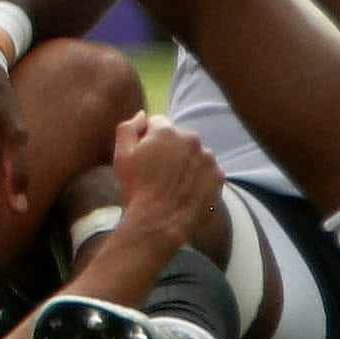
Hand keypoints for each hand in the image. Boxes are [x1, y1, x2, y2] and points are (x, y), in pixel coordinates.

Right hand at [107, 114, 224, 250]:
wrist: (159, 223)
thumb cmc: (137, 189)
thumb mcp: (121, 156)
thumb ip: (128, 128)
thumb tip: (142, 115)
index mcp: (166, 131)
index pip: (158, 124)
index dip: (149, 139)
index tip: (146, 158)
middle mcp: (191, 139)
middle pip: (179, 138)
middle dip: (170, 150)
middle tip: (160, 173)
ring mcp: (208, 158)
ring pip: (195, 154)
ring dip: (187, 163)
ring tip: (175, 185)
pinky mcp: (218, 176)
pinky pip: (208, 171)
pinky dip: (200, 178)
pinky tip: (187, 191)